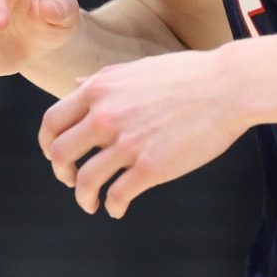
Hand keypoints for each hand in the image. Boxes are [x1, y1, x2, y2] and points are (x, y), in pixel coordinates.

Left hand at [36, 49, 247, 218]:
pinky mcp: (151, 167)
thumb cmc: (188, 75)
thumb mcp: (137, 68)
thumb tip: (77, 84)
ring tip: (92, 203)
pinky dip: (112, 207)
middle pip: (61, 154)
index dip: (48, 144)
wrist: (228, 86)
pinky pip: (117, 195)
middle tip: (70, 180)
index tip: (55, 154)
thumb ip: (103, 79)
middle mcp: (106, 116)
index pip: (53, 122)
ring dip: (84, 197)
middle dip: (61, 172)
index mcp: (100, 89)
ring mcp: (127, 143)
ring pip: (85, 181)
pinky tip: (118, 208)